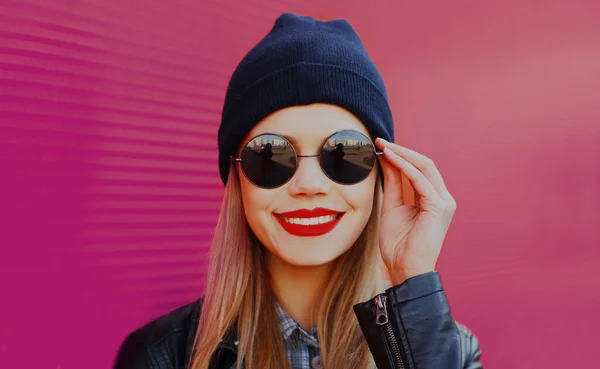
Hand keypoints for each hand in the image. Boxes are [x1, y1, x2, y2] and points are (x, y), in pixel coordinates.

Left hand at [375, 138, 456, 285]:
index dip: (401, 155)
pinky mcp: (438, 206)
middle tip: (380, 141)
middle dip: (402, 150)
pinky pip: (420, 179)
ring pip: (424, 167)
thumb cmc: (398, 244)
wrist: (403, 269)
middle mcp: (443, 198)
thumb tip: (387, 160)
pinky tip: (390, 159)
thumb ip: (392, 183)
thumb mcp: (391, 206)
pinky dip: (404, 166)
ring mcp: (443, 202)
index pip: (419, 169)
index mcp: (433, 199)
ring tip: (383, 146)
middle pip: (424, 164)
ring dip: (402, 154)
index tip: (381, 147)